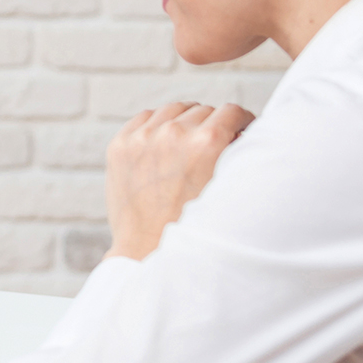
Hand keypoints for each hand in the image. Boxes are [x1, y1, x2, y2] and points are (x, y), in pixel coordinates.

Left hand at [104, 102, 254, 261]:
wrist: (148, 252)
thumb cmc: (195, 226)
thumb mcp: (227, 188)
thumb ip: (236, 153)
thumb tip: (242, 132)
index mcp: (208, 142)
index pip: (232, 112)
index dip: (240, 123)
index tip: (240, 131)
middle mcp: (174, 134)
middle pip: (203, 111)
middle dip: (212, 126)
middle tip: (212, 148)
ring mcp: (143, 138)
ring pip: (174, 110)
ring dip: (184, 123)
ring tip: (187, 146)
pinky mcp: (121, 145)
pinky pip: (146, 118)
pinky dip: (156, 127)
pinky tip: (163, 146)